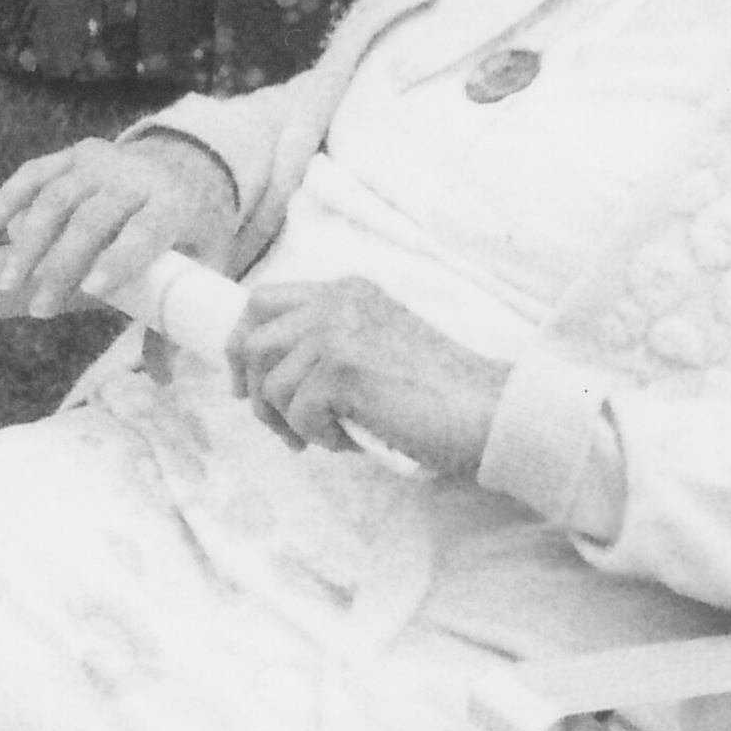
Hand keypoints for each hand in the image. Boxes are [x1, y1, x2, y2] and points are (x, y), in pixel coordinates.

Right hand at [0, 133, 237, 317]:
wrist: (186, 167)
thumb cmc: (190, 228)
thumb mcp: (200, 263)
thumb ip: (176, 313)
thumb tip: (162, 376)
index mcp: (172, 205)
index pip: (144, 231)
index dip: (118, 259)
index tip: (91, 290)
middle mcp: (133, 176)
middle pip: (89, 218)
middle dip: (60, 265)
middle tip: (40, 310)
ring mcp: (100, 160)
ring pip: (55, 197)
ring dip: (27, 242)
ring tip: (8, 283)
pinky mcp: (74, 154)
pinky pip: (35, 172)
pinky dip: (8, 197)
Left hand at [231, 276, 506, 477]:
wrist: (487, 409)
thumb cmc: (438, 392)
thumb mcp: (375, 344)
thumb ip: (329, 344)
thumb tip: (270, 379)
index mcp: (345, 290)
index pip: (262, 300)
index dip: (243, 343)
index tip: (247, 385)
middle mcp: (336, 300)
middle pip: (253, 337)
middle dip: (254, 388)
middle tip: (279, 427)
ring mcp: (337, 331)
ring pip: (271, 382)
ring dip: (292, 421)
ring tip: (331, 436)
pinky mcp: (343, 369)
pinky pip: (299, 413)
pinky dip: (320, 437)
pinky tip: (352, 440)